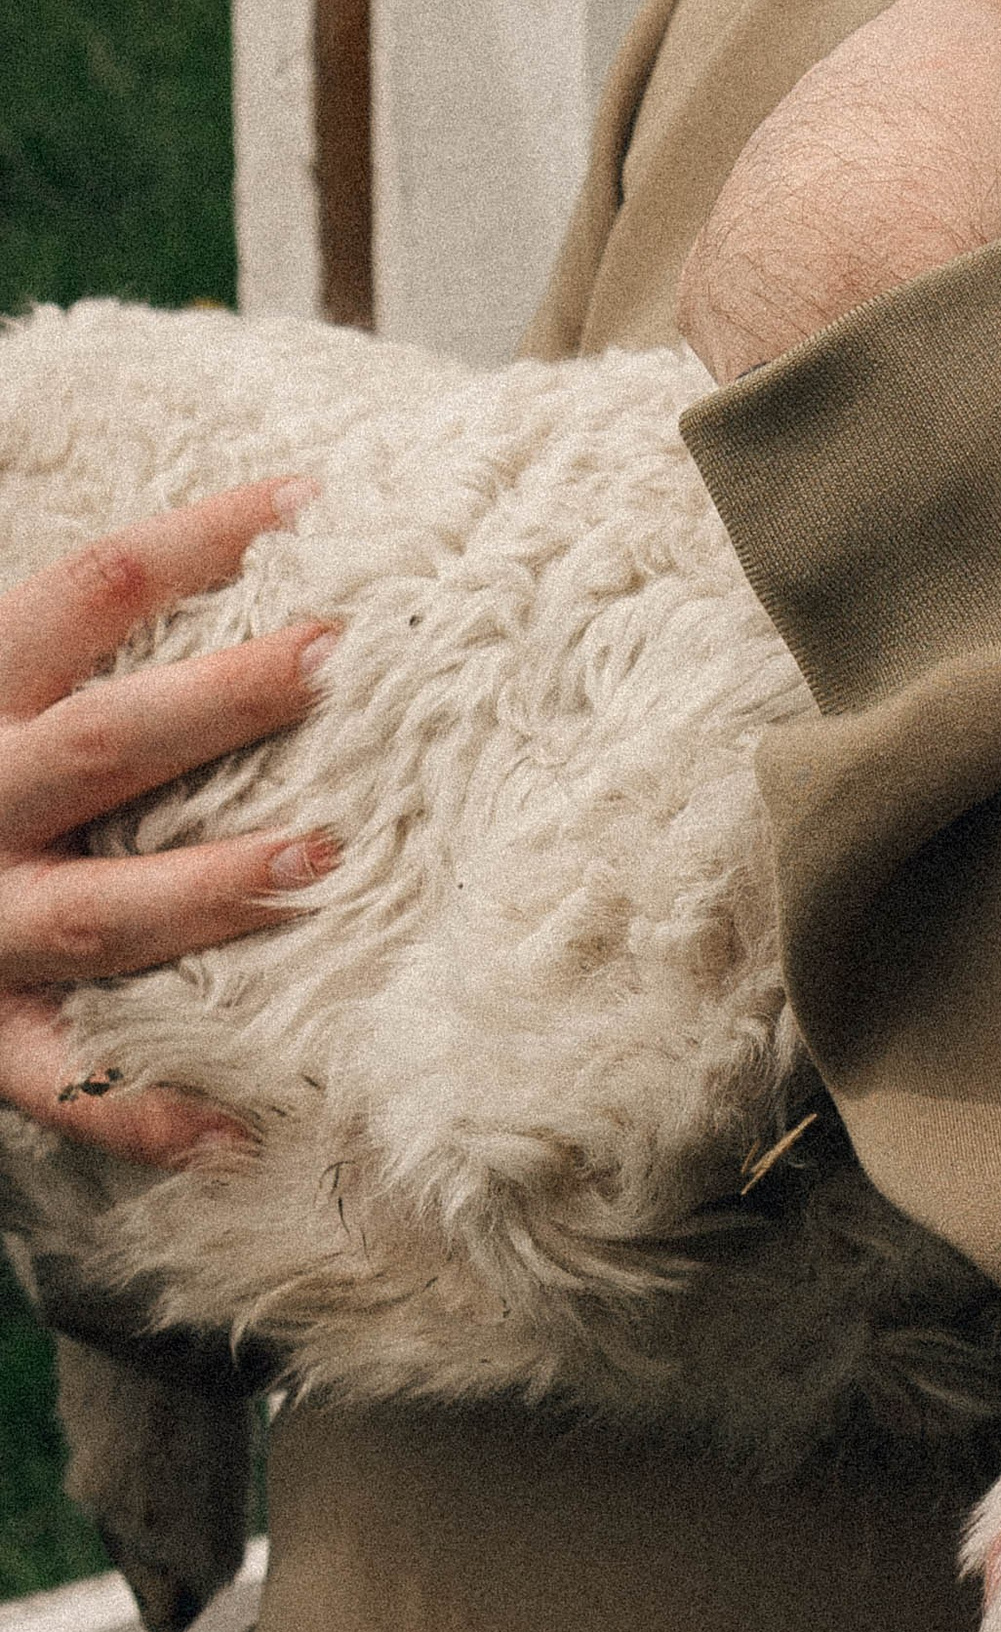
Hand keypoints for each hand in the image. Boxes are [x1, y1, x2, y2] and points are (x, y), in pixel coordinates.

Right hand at [1, 482, 339, 1163]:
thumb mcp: (0, 683)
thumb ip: (88, 633)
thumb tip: (284, 521)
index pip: (88, 587)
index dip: (196, 537)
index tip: (310, 500)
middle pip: (103, 743)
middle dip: (219, 701)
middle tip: (336, 654)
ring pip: (96, 912)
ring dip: (210, 888)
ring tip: (323, 859)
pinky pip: (64, 1086)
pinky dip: (149, 1113)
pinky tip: (246, 1131)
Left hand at [678, 0, 1000, 385]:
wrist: (859, 292)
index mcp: (962, 14)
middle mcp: (856, 63)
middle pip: (987, 159)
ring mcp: (782, 157)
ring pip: (903, 225)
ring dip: (952, 276)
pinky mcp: (732, 254)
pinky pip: (826, 297)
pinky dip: (874, 330)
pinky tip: (922, 371)